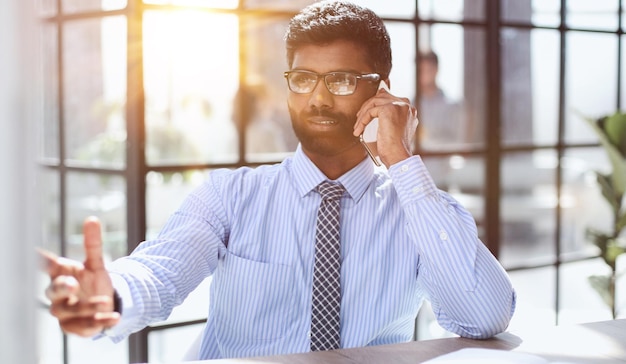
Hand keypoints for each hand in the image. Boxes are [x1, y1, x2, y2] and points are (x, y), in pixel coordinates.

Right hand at [39, 216, 119, 336]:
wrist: (104, 305)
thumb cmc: (92, 281)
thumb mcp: (96, 263)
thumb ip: (93, 244)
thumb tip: (92, 219)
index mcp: (61, 275)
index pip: (48, 267)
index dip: (42, 262)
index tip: (40, 256)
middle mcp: (58, 294)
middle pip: (53, 291)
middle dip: (62, 287)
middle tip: (73, 284)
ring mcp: (64, 312)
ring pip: (70, 311)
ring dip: (87, 307)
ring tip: (106, 302)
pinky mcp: (74, 327)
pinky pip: (85, 327)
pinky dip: (100, 322)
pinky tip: (114, 318)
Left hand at [353, 84, 418, 166]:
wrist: (398, 156)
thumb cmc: (395, 148)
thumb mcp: (394, 129)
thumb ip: (390, 117)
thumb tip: (377, 110)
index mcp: (409, 109)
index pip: (390, 97)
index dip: (376, 102)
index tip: (366, 110)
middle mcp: (406, 105)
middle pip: (382, 96)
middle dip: (367, 106)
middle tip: (359, 117)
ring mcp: (399, 106)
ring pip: (374, 102)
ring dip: (362, 114)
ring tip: (358, 126)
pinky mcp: (389, 109)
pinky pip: (370, 111)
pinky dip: (362, 121)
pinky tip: (358, 130)